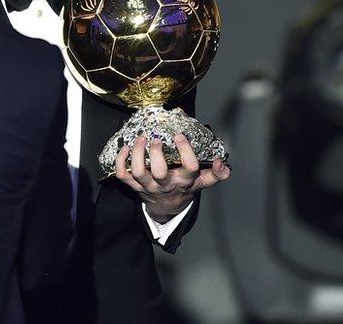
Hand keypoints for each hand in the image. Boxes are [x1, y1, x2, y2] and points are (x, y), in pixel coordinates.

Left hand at [114, 133, 230, 222]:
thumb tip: (222, 163)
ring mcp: (148, 186)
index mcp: (184, 181)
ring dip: (137, 154)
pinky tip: (125, 147)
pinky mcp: (134, 186)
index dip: (185, 151)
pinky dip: (120, 160)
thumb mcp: (202, 182)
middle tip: (156, 138)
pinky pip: (122, 175)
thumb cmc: (184, 187)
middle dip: (156, 153)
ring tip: (140, 139)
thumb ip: (216, 174)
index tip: (180, 136)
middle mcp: (166, 184)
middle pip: (159, 171)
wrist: (167, 207)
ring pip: (138, 172)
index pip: (190, 167)